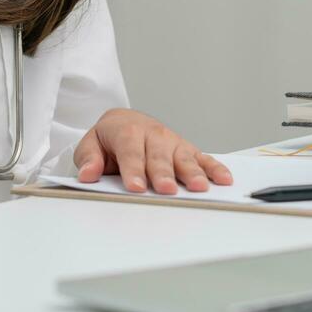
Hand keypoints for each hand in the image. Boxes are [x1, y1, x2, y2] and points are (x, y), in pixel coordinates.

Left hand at [73, 108, 232, 193]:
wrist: (127, 121)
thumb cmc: (110, 138)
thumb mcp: (92, 144)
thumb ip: (89, 159)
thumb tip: (87, 174)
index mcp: (128, 130)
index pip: (130, 151)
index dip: (133, 170)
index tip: (135, 187)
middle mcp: (153, 134)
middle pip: (158, 157)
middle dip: (162, 174)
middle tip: (165, 190)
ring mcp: (172, 141)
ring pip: (183, 157)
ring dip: (192, 172)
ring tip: (198, 187)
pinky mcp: (186, 149)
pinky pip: (202, 158)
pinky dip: (214, 168)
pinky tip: (223, 179)